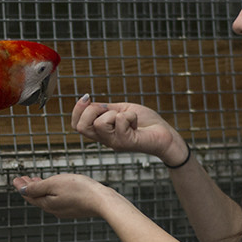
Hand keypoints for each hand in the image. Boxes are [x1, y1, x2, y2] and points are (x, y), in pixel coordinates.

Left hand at [12, 174, 115, 218]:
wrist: (102, 201)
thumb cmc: (80, 190)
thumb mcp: (54, 184)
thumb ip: (36, 188)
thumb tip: (21, 190)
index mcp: (47, 204)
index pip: (29, 196)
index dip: (21, 186)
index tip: (15, 179)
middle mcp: (54, 209)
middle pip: (37, 198)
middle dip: (29, 187)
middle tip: (23, 179)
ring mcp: (64, 210)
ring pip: (47, 199)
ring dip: (40, 189)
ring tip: (36, 180)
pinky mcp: (74, 208)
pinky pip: (57, 200)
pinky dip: (50, 192)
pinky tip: (54, 187)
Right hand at [71, 94, 188, 165]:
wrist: (165, 134)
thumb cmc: (145, 123)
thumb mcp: (121, 110)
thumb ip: (105, 109)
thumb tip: (87, 101)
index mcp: (102, 132)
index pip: (76, 126)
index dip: (77, 110)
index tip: (88, 98)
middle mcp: (105, 140)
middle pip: (80, 127)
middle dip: (91, 111)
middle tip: (109, 110)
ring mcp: (114, 142)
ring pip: (100, 124)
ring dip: (115, 114)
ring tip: (127, 118)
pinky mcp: (126, 142)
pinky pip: (120, 121)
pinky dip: (129, 116)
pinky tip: (136, 122)